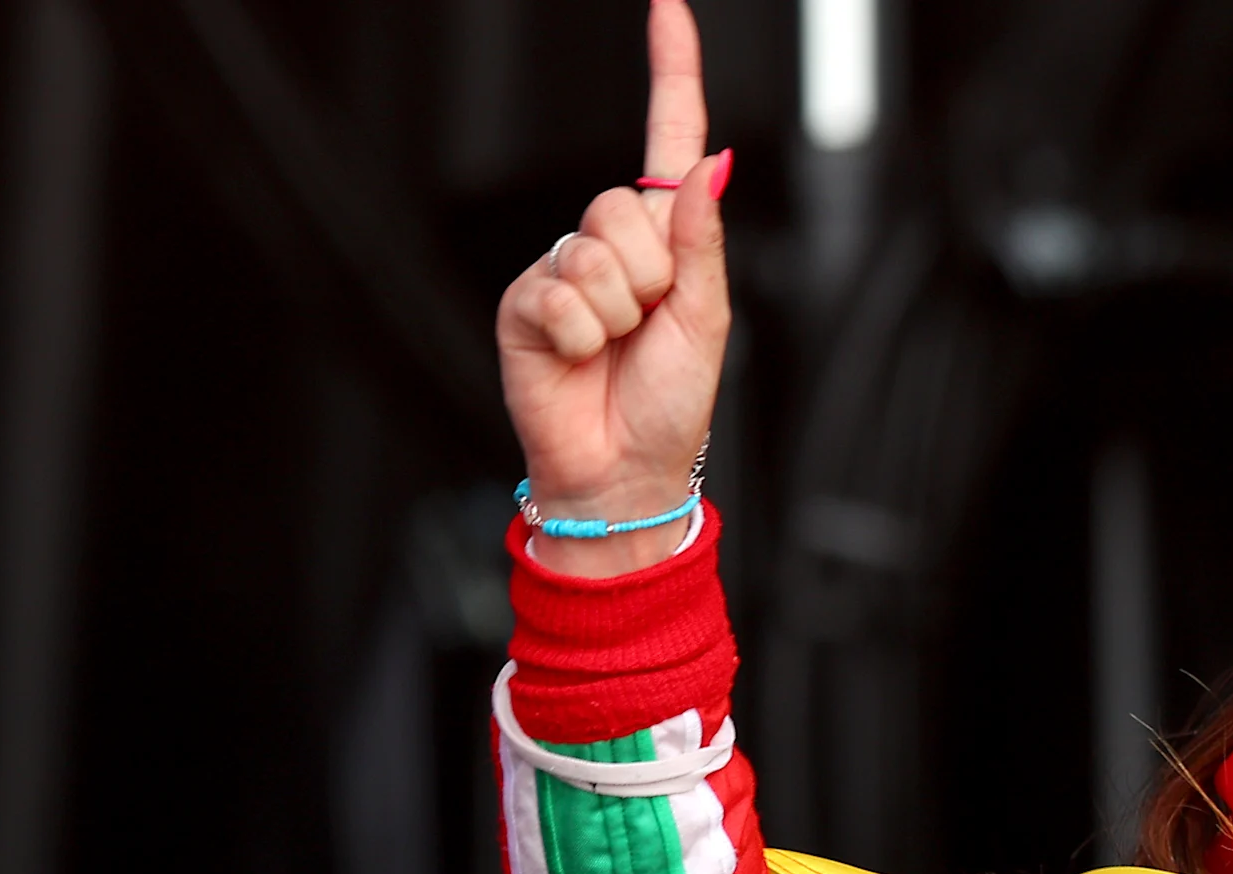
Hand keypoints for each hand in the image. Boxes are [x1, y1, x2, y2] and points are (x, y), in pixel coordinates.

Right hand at [497, 0, 729, 577]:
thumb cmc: (671, 401)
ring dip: (615, 312)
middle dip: (650, 275)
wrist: (622, 468)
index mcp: (664, 237)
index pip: (665, 137)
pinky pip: (556, 293)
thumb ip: (703, 237)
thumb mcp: (709, 317)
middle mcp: (609, 242)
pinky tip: (576, 357)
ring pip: (592, 254)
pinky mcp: (522, 300)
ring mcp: (561, 267)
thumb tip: (709, 160)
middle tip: (647, 326)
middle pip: (623, 208)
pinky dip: (577, 334)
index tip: (667, 5)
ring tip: (615, 349)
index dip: (669, 71)